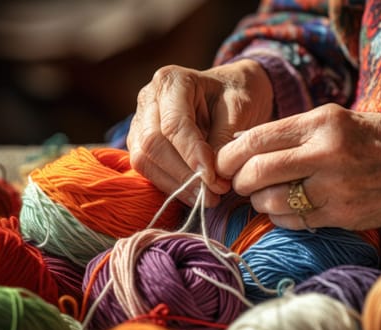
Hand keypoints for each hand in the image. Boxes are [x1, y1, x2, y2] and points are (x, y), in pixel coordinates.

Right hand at [127, 59, 272, 206]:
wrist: (233, 90)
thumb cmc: (238, 94)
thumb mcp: (240, 109)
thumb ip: (223, 139)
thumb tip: (211, 176)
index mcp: (172, 80)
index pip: (174, 125)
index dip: (191, 155)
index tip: (213, 179)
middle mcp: (149, 98)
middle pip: (152, 144)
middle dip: (183, 175)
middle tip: (214, 194)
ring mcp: (140, 121)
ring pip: (144, 160)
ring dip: (176, 185)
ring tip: (209, 198)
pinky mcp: (141, 142)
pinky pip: (147, 169)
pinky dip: (171, 186)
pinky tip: (196, 195)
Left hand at [216, 103, 380, 232]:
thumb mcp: (338, 120)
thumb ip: (293, 132)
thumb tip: (244, 145)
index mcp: (322, 121)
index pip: (257, 138)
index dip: (229, 154)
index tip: (221, 162)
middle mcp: (326, 153)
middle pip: (256, 171)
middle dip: (237, 180)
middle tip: (237, 183)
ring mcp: (335, 187)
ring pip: (271, 201)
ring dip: (258, 201)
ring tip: (264, 196)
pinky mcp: (343, 215)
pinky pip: (294, 221)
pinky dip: (280, 216)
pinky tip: (286, 208)